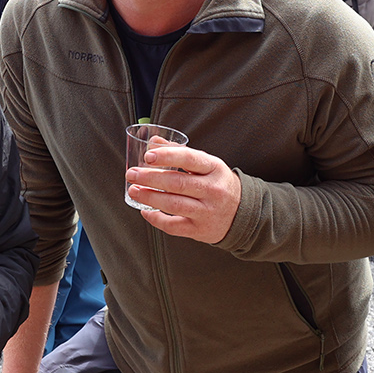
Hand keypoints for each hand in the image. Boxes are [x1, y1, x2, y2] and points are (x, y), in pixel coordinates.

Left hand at [126, 143, 241, 243]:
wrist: (242, 213)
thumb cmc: (217, 183)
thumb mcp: (206, 165)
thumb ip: (180, 153)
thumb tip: (153, 142)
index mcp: (214, 168)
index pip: (189, 159)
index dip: (167, 157)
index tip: (147, 156)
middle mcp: (212, 190)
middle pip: (177, 183)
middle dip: (150, 178)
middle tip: (131, 174)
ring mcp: (207, 211)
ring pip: (174, 204)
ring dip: (150, 197)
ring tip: (134, 191)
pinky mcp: (199, 229)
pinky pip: (174, 226)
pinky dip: (156, 219)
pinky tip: (145, 211)